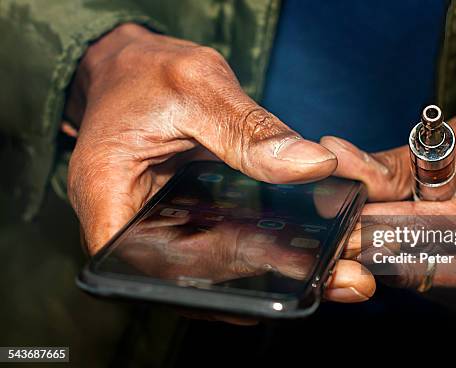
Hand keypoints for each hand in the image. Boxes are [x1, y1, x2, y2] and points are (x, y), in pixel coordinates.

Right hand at [65, 24, 336, 254]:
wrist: (129, 73)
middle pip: (193, 279)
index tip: (288, 268)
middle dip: (265, 280)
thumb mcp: (196, 86)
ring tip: (335, 272)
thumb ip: (250, 129)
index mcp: (107, 198)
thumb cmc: (143, 74)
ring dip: (271, 275)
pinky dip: (261, 255)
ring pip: (212, 276)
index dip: (223, 272)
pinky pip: (219, 254)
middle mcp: (127, 230)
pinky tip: (306, 252)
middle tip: (336, 275)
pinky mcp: (180, 228)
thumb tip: (314, 165)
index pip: (160, 261)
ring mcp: (155, 234)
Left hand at [320, 104, 455, 314]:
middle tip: (338, 225)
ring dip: (382, 255)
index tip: (340, 216)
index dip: (378, 224)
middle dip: (368, 244)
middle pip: (416, 265)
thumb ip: (392, 164)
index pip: (430, 229)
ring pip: (413, 280)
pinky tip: (402, 241)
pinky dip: (402, 264)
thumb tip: (336, 158)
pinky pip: (423, 288)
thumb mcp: (454, 142)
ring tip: (372, 225)